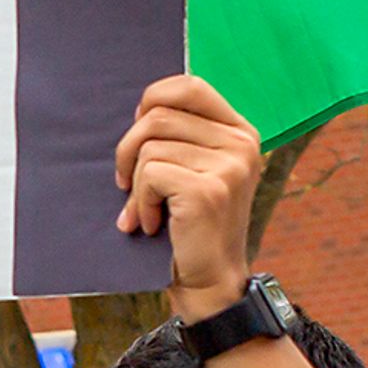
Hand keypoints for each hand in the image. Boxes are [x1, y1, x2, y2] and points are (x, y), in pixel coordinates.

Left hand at [112, 75, 268, 320]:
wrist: (211, 281)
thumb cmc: (193, 226)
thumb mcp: (197, 170)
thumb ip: (182, 137)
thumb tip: (140, 111)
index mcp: (241, 132)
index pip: (189, 86)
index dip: (153, 100)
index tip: (139, 132)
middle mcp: (241, 144)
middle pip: (158, 115)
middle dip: (129, 149)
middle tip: (126, 182)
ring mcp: (229, 166)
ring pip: (150, 147)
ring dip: (135, 184)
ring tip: (146, 211)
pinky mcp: (208, 190)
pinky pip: (150, 173)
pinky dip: (141, 202)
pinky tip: (153, 223)